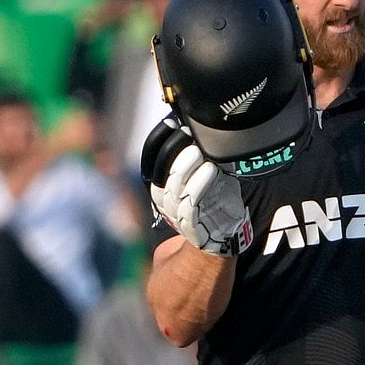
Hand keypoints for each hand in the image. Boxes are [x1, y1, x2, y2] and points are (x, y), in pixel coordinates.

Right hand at [141, 115, 252, 256]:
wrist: (215, 242)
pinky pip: (193, 202)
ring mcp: (178, 213)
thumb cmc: (210, 203)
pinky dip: (201, 184)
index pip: (149, 161)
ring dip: (187, 164)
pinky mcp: (193, 224)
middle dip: (174, 149)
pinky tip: (212, 169)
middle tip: (188, 132)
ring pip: (175, 185)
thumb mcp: (196, 179)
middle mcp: (165, 200)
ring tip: (199, 148)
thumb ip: (191, 159)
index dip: (157, 141)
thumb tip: (194, 128)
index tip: (170, 123)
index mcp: (161, 187)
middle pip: (162, 171)